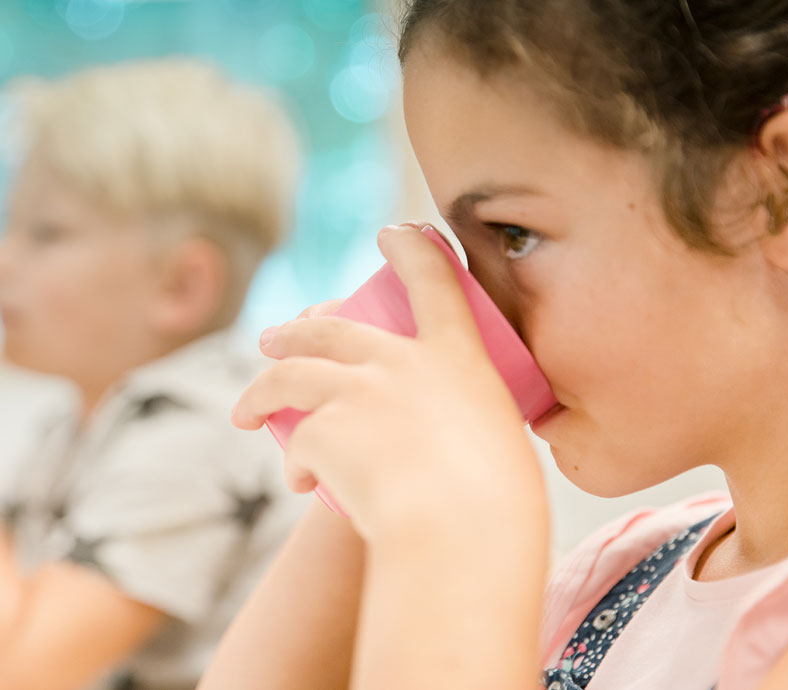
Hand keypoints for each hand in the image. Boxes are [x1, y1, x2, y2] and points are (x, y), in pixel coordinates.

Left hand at [233, 224, 546, 542]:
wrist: (461, 535)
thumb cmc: (499, 503)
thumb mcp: (497, 442)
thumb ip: (466, 426)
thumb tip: (446, 441)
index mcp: (456, 356)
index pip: (433, 279)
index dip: (410, 250)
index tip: (392, 234)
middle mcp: (400, 361)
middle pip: (331, 329)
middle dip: (297, 329)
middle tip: (275, 338)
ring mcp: (357, 390)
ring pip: (290, 374)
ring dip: (261, 389)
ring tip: (247, 407)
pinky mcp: (323, 430)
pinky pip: (295, 444)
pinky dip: (295, 465)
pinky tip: (299, 484)